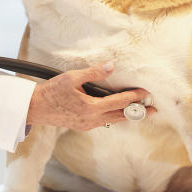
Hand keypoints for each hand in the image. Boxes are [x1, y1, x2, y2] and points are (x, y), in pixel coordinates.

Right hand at [26, 63, 155, 130]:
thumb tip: (111, 66)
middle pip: (121, 116)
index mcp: (91, 108)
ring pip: (113, 120)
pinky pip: (104, 121)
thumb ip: (93, 73)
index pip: (119, 102)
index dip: (135, 97)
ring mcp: (88, 124)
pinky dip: (115, 116)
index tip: (147, 93)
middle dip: (139, 113)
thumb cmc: (52, 91)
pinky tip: (118, 112)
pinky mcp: (83, 126)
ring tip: (141, 112)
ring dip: (128, 115)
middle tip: (155, 111)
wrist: (36, 108)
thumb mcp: (72, 78)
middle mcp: (92, 119)